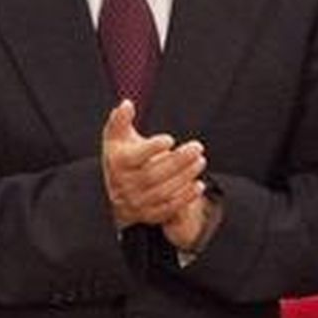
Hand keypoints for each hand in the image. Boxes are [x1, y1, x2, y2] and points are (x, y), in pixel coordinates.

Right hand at [101, 101, 207, 231]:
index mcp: (117, 163)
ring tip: (200, 161)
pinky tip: (199, 184)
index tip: (170, 139)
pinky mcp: (149, 214)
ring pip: (163, 191)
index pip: (134, 158)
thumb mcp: (116, 138)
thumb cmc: (122, 157)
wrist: (118, 191)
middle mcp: (125, 185)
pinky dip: (185, 197)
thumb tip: (127, 104)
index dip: (151, 149)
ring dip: (185, 176)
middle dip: (178, 160)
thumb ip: (120, 120)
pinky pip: (169, 208)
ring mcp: (137, 201)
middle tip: (197, 147)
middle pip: (153, 174)